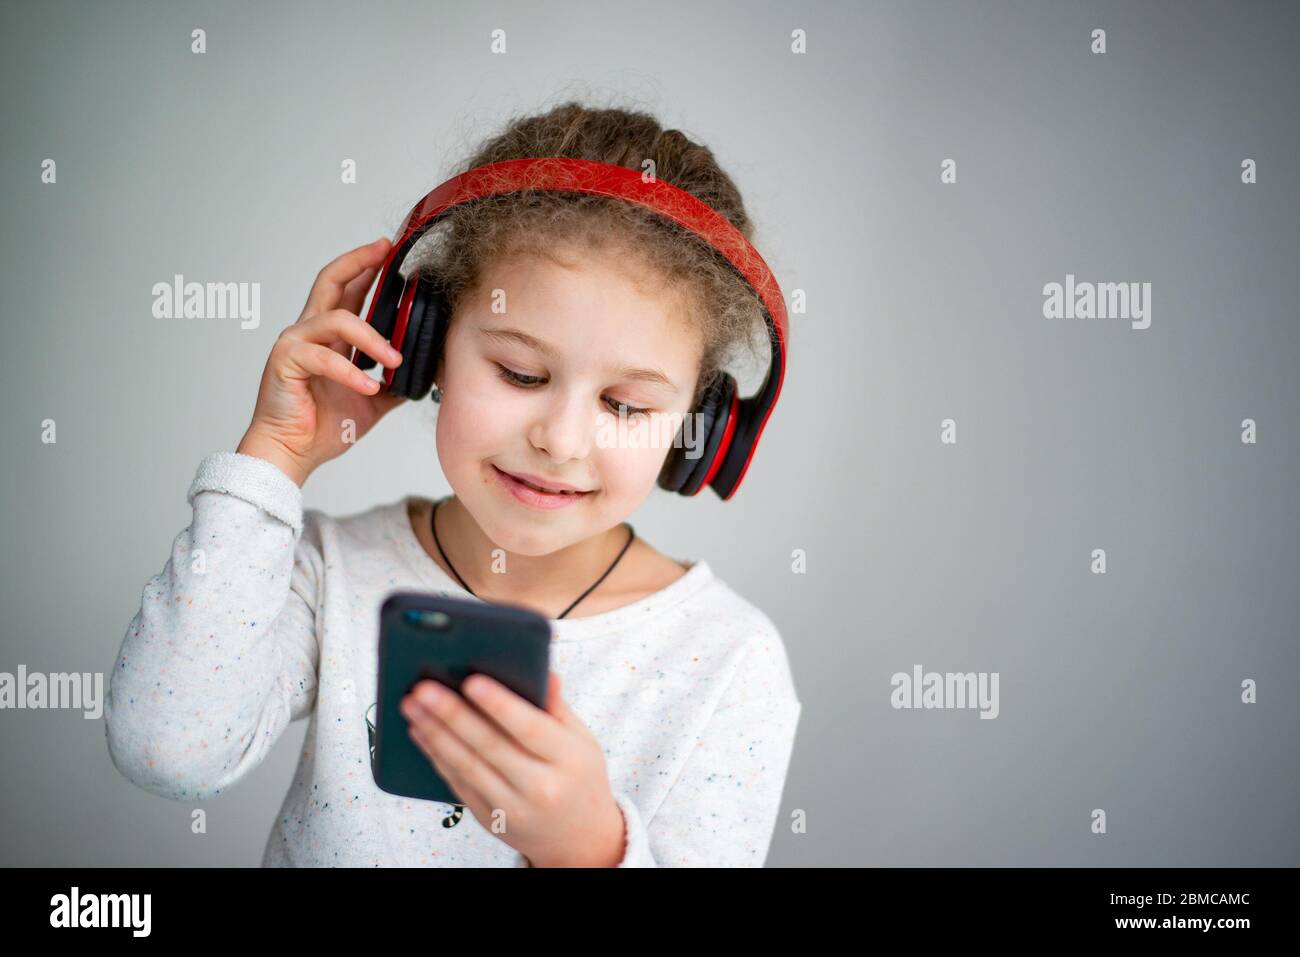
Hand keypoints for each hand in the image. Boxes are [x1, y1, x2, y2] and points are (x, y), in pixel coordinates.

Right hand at [237, 237, 405, 485]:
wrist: (293, 453)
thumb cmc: (322, 426)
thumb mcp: (371, 401)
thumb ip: (392, 383)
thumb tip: (423, 375)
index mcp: (328, 337)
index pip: (346, 289)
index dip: (365, 267)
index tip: (388, 251)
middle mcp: (309, 332)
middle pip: (330, 281)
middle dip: (360, 263)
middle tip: (386, 253)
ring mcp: (295, 344)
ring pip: (336, 320)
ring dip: (372, 338)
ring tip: (395, 360)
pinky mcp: (285, 363)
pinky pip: (324, 358)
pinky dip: (351, 372)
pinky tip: (369, 388)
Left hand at [401, 672, 626, 867]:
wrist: (579, 838)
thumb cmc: (579, 777)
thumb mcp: (582, 739)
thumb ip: (557, 706)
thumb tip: (540, 670)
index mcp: (568, 760)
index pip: (530, 728)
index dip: (499, 705)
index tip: (471, 681)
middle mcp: (540, 787)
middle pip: (489, 746)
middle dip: (452, 714)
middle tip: (423, 688)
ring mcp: (512, 808)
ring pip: (466, 766)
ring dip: (434, 733)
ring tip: (412, 705)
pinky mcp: (489, 818)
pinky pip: (458, 784)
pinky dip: (437, 756)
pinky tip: (421, 732)